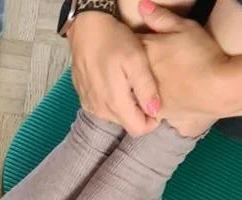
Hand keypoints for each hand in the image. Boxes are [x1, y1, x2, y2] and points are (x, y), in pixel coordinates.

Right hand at [67, 10, 160, 135]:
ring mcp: (91, 106)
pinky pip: (103, 107)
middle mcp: (101, 110)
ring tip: (130, 82)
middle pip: (128, 123)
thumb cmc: (114, 40)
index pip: (138, 129)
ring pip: (116, 116)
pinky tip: (115, 80)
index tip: (156, 103)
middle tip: (145, 88)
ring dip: (126, 105)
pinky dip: (112, 98)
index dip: (151, 121)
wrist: (86, 29)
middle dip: (139, 111)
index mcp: (116, 103)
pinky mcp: (85, 99)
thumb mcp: (137, 60)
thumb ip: (146, 88)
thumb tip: (155, 111)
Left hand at [138, 1, 231, 131]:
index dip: (130, 43)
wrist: (217, 89)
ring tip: (154, 82)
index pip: (128, 45)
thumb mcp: (185, 28)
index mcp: (144, 51)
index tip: (132, 43)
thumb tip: (141, 5)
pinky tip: (156, 99)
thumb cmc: (201, 55)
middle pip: (127, 70)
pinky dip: (146, 103)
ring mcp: (145, 96)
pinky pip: (144, 108)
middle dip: (129, 67)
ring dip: (137, 87)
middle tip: (139, 63)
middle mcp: (139, 76)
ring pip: (133, 91)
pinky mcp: (155, 113)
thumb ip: (161, 18)